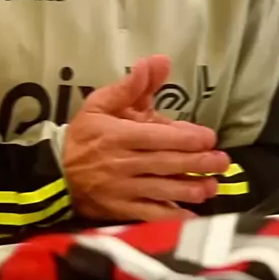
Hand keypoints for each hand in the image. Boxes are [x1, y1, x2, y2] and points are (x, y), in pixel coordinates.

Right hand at [63, 55, 229, 221]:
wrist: (55, 174)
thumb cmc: (83, 136)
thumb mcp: (99, 104)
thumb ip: (129, 86)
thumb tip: (154, 62)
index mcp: (118, 136)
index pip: (156, 138)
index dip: (184, 138)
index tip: (209, 138)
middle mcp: (123, 163)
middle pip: (165, 164)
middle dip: (196, 163)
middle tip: (222, 161)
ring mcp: (122, 190)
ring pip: (161, 190)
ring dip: (190, 188)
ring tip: (213, 186)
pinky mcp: (121, 211)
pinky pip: (149, 215)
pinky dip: (170, 217)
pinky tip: (192, 215)